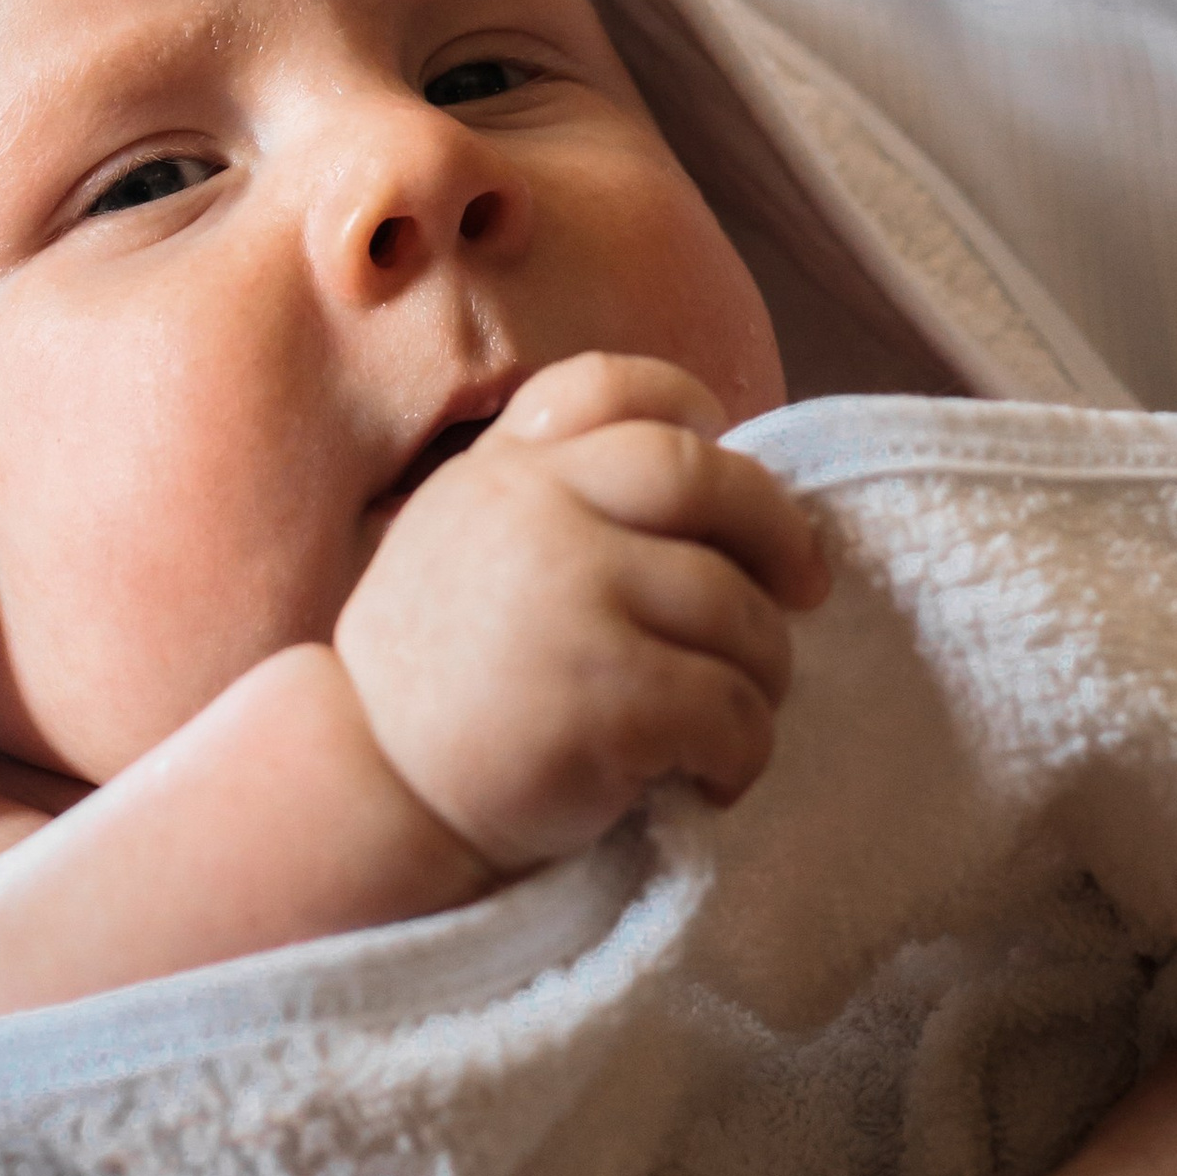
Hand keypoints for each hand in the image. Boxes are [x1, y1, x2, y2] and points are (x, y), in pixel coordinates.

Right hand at [334, 352, 826, 874]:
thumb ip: (555, 490)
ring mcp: (569, 596)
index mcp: (506, 467)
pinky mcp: (602, 695)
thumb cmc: (444, 675)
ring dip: (765, 672)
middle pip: (706, 478)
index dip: (691, 405)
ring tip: (733, 714)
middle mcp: (535, 510)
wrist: (372, 789)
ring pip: (739, 609)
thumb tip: (718, 477)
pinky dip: (745, 749)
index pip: (616, 386)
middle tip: (804, 587)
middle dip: (778, 533)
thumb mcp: (467, 537)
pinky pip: (731, 707)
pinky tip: (712, 777)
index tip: (727, 451)